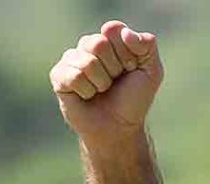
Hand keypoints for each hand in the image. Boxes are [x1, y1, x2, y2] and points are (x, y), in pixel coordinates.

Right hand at [49, 20, 163, 143]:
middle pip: (99, 43)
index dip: (127, 53)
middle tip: (115, 81)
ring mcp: (71, 59)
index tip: (131, 69)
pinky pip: (74, 76)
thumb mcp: (151, 71)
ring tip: (101, 90)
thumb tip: (124, 32)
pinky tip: (87, 96)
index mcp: (110, 39)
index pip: (114, 30)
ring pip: (87, 62)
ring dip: (101, 83)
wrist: (119, 127)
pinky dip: (87, 91)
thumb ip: (147, 45)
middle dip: (114, 68)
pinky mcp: (58, 75)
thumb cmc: (133, 99)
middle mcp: (88, 45)